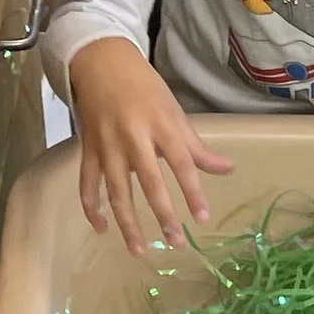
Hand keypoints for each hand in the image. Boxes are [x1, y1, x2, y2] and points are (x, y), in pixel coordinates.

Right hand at [69, 38, 234, 256]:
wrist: (101, 62)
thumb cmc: (144, 88)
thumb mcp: (174, 113)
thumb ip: (197, 146)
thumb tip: (227, 169)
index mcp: (161, 125)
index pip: (181, 163)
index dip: (193, 192)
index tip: (202, 218)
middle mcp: (133, 136)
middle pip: (149, 182)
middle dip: (163, 214)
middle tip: (175, 242)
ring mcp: (107, 145)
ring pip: (116, 190)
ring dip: (127, 223)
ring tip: (139, 250)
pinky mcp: (88, 149)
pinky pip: (87, 183)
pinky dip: (91, 207)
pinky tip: (101, 229)